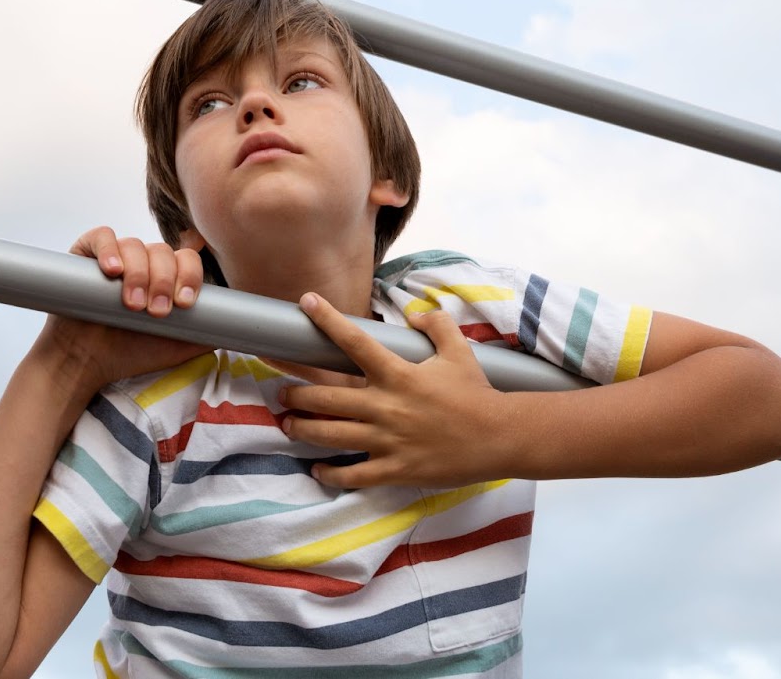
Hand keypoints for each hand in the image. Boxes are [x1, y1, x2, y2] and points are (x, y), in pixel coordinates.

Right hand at [32, 227, 211, 387]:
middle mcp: (142, 261)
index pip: (186, 258)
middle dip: (164, 281)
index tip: (185, 302)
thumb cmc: (130, 353)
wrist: (85, 363)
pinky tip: (113, 270)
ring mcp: (114, 255)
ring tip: (132, 304)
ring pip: (136, 245)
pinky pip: (101, 236)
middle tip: (156, 311)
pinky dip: (110, 249)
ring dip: (139, 274)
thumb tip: (236, 325)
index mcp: (165, 276)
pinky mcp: (84, 253)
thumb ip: (206, 331)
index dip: (190, 275)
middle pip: (163, 251)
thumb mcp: (179, 345)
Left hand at [277, 294, 509, 489]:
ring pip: (330, 435)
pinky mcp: (394, 470)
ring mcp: (387, 441)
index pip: (354, 341)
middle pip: (326, 398)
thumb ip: (435, 325)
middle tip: (281, 391)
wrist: (499, 437)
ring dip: (302, 429)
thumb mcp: (459, 351)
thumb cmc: (477, 393)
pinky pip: (352, 476)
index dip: (327, 320)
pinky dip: (330, 475)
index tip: (306, 303)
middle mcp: (385, 407)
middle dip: (297, 393)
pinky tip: (317, 470)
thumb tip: (414, 312)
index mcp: (398, 374)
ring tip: (287, 424)